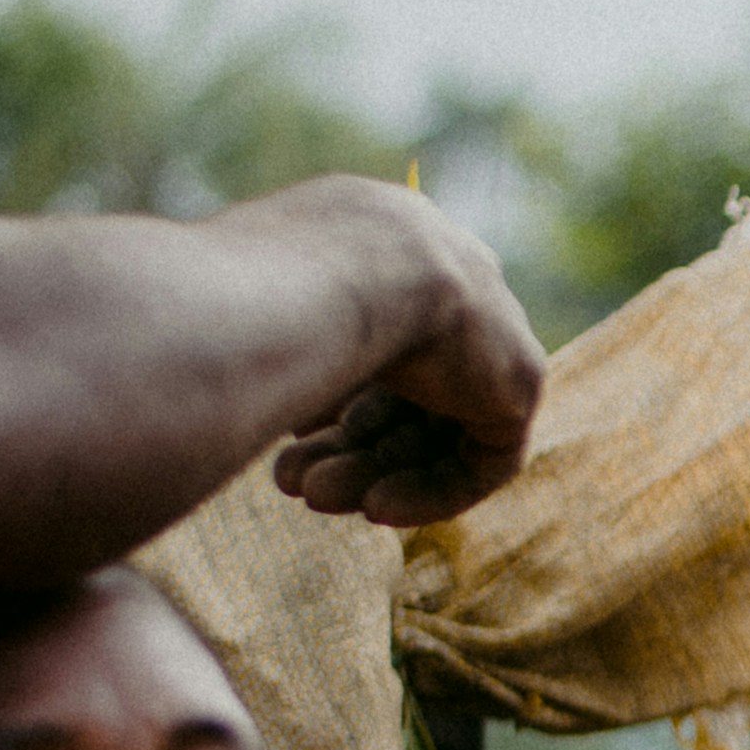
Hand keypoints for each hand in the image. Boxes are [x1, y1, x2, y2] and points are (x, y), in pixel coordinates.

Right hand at [262, 178, 546, 529]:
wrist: (350, 264)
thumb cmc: (265, 272)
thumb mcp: (253, 293)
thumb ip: (263, 327)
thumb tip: (228, 377)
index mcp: (387, 240)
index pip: (367, 338)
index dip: (323, 393)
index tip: (283, 427)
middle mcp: (446, 275)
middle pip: (401, 389)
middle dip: (342, 443)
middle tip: (290, 483)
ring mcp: (492, 326)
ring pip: (432, 428)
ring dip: (371, 470)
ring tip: (313, 496)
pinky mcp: (520, 382)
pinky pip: (480, 457)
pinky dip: (429, 490)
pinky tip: (376, 509)